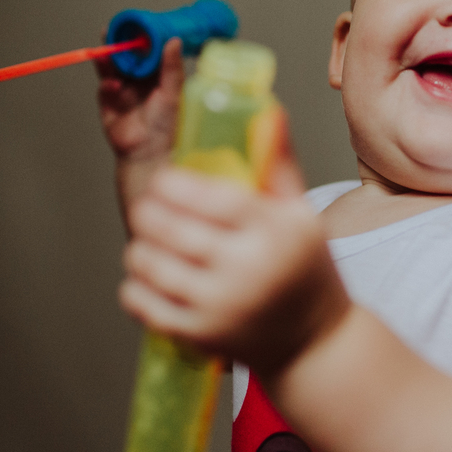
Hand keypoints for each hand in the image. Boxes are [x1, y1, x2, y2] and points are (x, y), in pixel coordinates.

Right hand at [96, 37, 183, 218]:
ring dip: (107, 59)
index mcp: (157, 78)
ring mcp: (122, 93)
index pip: (147, 53)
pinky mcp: (109, 106)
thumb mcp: (174, 94)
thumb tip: (174, 41)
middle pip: (125, 58)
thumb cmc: (169, 128)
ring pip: (111, 70)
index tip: (135, 25)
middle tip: (113, 31)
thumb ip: (172, 68)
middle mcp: (139, 83)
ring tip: (105, 49)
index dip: (140, 39)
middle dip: (118, 44)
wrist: (151, 155)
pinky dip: (107, 86)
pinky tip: (113, 85)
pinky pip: (104, 90)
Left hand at [118, 115, 350, 375]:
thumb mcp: (301, 214)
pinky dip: (135, 286)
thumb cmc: (306, 270)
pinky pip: (144, 305)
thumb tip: (267, 109)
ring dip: (140, 245)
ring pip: (150, 265)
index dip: (174, 185)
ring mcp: (221, 307)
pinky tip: (147, 275)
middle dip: (149, 211)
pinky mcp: (201, 336)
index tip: (164, 180)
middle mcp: (247, 270)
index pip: (211, 199)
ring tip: (150, 238)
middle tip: (150, 207)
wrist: (316, 343)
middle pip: (171, 229)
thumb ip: (279, 162)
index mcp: (275, 232)